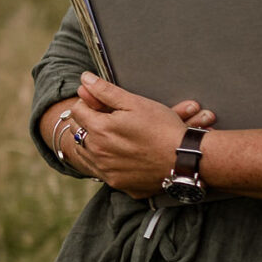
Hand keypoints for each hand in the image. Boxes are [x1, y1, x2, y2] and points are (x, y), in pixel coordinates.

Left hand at [61, 74, 213, 196]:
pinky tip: (118, 154)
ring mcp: (105, 170)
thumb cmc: (162, 128)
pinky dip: (103, 161)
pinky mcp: (116, 183)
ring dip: (91, 143)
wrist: (184, 160)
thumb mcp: (135, 103)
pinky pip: (99, 171)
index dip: (89, 103)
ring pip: (84, 153)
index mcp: (99, 129)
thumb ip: (105, 91)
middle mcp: (97, 152)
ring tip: (112, 135)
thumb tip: (84, 78)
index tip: (103, 104)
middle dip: (88, 122)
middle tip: (108, 118)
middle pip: (77, 132)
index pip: (77, 111)